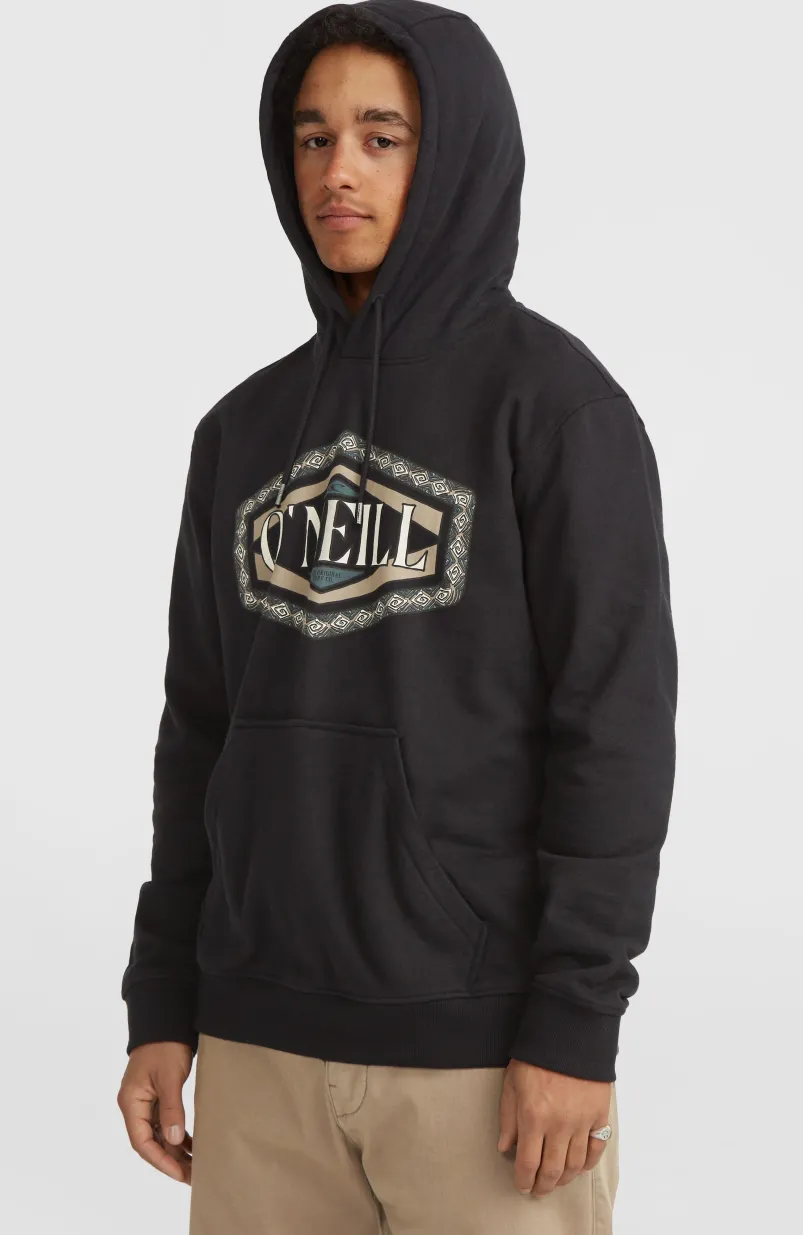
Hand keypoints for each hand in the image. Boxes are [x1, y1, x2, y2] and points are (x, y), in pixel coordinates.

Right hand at [117, 1042, 193, 1184]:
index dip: (160, 1160)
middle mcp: (134, 1105)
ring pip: (158, 1135)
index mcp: (131, 1102)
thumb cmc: (164, 1046)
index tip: (179, 1173)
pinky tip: (192, 1146)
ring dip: (174, 1150)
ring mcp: (144, 1102)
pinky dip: (177, 1135)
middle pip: (149, 1142)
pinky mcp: (156, 1097)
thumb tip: (172, 1141)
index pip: (141, 1142)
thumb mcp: (169, 1078)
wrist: (166, 1021)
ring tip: (195, 1166)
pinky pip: (165, 1123)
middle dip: (169, 1161)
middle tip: (192, 1176)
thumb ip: (171, 1109)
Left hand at [497, 1059, 611, 1195]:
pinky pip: (596, 1147)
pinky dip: (588, 1163)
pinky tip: (580, 1167)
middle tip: (539, 1190)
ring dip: (565, 1178)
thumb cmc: (535, 1056)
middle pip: (553, 1170)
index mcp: (533, 1117)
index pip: (528, 1163)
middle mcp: (559, 1124)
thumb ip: (507, 1118)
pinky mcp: (599, 1114)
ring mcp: (582, 1121)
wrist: (568, 1033)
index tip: (522, 1185)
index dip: (524, 1180)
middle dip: (544, 1185)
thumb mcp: (511, 1083)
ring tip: (557, 1181)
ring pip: (575, 1164)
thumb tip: (505, 1147)